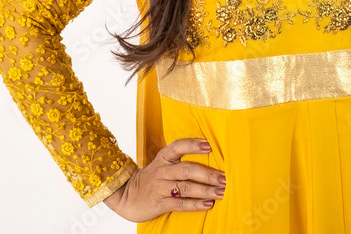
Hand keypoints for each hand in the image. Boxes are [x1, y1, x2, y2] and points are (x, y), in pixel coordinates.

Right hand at [103, 138, 225, 222]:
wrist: (126, 196)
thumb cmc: (152, 179)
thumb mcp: (162, 165)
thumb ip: (181, 161)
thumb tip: (211, 159)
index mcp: (164, 158)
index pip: (178, 147)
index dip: (193, 145)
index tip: (209, 145)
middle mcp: (162, 171)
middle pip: (187, 169)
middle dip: (208, 174)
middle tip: (225, 178)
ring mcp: (160, 188)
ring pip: (186, 187)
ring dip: (206, 190)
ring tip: (221, 192)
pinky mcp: (159, 203)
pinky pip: (180, 204)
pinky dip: (195, 204)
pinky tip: (208, 204)